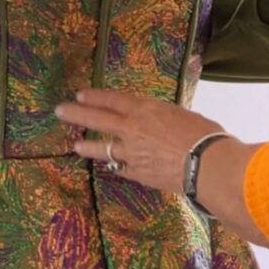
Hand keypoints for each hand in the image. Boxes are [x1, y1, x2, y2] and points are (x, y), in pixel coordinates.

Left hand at [55, 89, 226, 193]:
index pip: (112, 99)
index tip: (80, 94)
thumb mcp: (183, 115)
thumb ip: (164, 117)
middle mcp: (132, 129)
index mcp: (144, 110)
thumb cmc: (205, 135)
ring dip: (86, 146)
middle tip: (60, 111)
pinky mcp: (137, 173)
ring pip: (101, 148)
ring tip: (75, 145)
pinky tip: (112, 166)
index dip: (94, 96)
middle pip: (96, 118)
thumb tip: (162, 121)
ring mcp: (131, 153)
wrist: (208, 166)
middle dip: (76, 114)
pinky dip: (117, 166)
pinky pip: (121, 168)